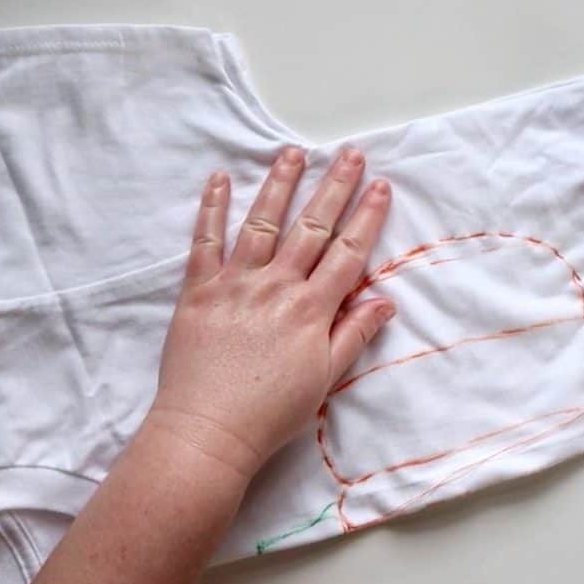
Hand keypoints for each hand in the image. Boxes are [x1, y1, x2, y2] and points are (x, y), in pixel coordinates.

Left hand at [148, 147, 394, 480]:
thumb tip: (386, 300)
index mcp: (311, 309)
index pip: (347, 252)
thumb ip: (354, 334)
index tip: (380, 186)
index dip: (366, 216)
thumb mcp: (325, 379)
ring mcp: (235, 283)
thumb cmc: (271, 412)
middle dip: (334, 187)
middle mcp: (277, 286)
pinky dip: (212, 208)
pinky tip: (220, 179)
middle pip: (312, 227)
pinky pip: (204, 241)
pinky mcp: (198, 290)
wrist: (208, 431)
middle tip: (351, 154)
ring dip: (281, 184)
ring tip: (295, 153)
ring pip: (262, 222)